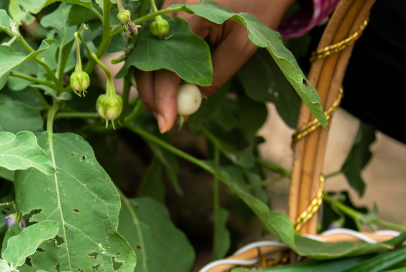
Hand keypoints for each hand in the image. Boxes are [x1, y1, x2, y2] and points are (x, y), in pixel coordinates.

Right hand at [135, 0, 292, 132]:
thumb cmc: (259, 7)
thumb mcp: (241, 47)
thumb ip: (213, 77)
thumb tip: (187, 107)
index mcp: (188, 14)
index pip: (165, 67)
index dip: (163, 100)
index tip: (167, 125)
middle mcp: (168, 9)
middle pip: (146, 62)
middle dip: (153, 96)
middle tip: (166, 121)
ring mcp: (164, 9)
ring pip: (147, 56)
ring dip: (154, 84)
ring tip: (169, 108)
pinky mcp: (167, 14)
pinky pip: (156, 47)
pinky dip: (160, 69)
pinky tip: (172, 87)